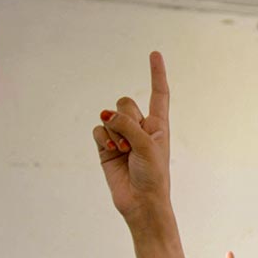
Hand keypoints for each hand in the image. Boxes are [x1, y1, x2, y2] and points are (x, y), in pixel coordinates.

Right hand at [93, 51, 171, 223]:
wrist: (141, 203)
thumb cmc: (153, 176)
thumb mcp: (147, 146)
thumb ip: (128, 125)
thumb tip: (105, 115)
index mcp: (158, 125)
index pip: (159, 94)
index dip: (156, 74)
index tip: (155, 53)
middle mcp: (140, 128)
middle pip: (125, 102)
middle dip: (125, 118)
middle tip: (132, 142)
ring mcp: (122, 137)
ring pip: (110, 117)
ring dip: (115, 134)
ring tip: (125, 153)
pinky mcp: (105, 147)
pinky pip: (98, 130)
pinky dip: (103, 140)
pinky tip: (112, 153)